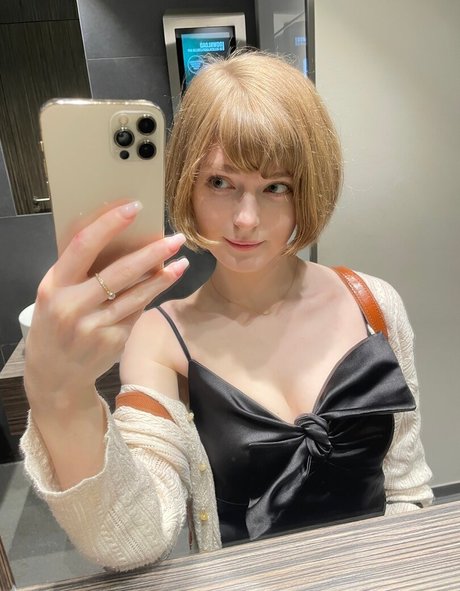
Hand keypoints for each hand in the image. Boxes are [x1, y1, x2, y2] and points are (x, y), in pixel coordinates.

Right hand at [24, 201, 187, 405]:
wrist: (54, 374)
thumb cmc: (54, 323)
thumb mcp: (53, 294)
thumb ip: (77, 271)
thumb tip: (118, 237)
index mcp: (54, 286)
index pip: (82, 246)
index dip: (109, 224)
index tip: (133, 208)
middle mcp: (73, 306)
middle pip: (119, 272)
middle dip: (152, 253)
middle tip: (175, 238)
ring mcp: (95, 327)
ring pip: (137, 295)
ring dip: (163, 277)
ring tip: (181, 262)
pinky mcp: (113, 342)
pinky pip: (137, 312)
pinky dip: (151, 295)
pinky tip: (164, 282)